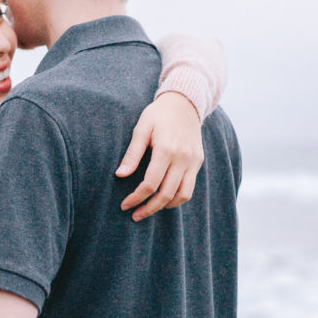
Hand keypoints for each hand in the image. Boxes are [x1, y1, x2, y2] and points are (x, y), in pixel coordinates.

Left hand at [116, 91, 203, 220]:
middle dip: (149, 208)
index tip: (124, 205)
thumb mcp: (141, 128)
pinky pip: (190, 188)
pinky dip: (177, 198)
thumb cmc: (158, 114)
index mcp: (166, 149)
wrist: (185, 103)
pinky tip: (164, 199)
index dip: (136, 198)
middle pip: (166, 194)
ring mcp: (193, 161)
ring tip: (149, 209)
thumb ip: (132, 153)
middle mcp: (182, 158)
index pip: (151, 183)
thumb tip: (119, 175)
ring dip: (165, 207)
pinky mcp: (198, 162)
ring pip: (182, 195)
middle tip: (134, 215)